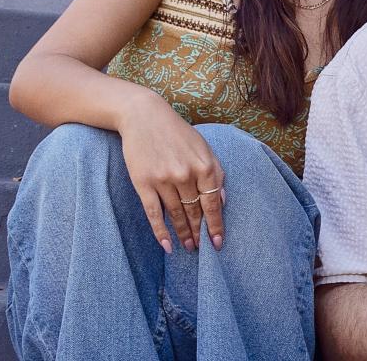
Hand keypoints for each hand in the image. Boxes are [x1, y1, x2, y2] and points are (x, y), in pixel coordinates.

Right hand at [118, 91, 225, 253]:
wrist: (144, 116)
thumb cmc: (178, 133)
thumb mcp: (204, 148)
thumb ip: (216, 172)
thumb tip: (223, 201)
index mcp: (205, 166)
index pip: (213, 203)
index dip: (216, 225)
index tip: (218, 243)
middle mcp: (186, 175)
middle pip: (195, 212)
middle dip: (200, 233)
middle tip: (202, 249)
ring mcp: (164, 180)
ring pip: (177, 215)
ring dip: (183, 234)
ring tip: (188, 248)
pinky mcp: (144, 183)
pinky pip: (154, 213)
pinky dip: (161, 231)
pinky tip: (167, 245)